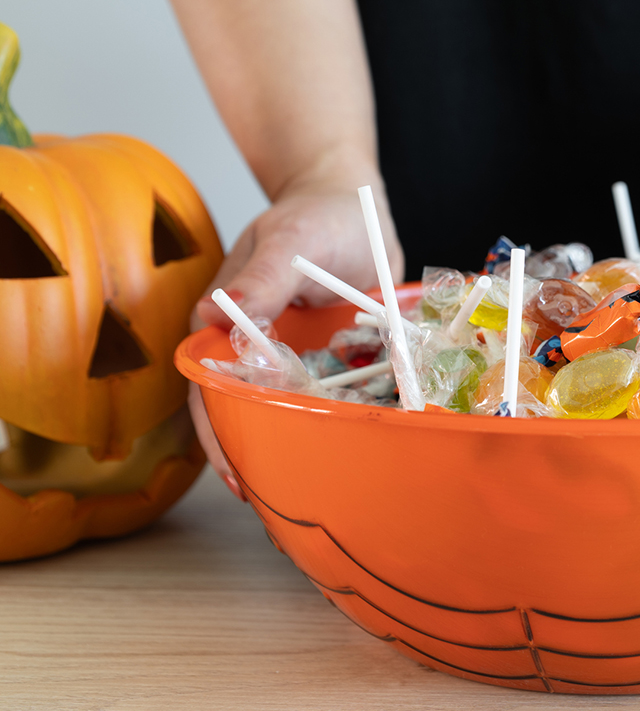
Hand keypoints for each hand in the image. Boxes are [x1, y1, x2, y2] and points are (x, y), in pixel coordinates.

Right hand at [189, 174, 402, 498]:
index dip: (217, 434)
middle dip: (257, 459)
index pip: (209, 388)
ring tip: (315, 496)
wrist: (355, 204)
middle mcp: (258, 348)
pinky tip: (358, 454)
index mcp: (227, 323)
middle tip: (278, 506)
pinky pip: (336, 398)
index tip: (236, 473)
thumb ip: (261, 277)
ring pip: (291, 413)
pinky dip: (344, 424)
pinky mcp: (338, 359)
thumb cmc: (314, 216)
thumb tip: (216, 311)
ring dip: (301, 450)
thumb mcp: (288, 241)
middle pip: (247, 412)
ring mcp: (299, 357)